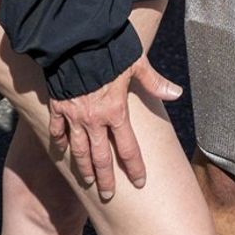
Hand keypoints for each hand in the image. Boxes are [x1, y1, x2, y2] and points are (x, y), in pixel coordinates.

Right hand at [47, 54, 181, 200]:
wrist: (77, 39)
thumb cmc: (110, 49)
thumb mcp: (136, 63)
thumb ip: (155, 82)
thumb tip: (177, 93)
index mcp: (116, 111)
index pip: (128, 148)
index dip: (135, 167)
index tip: (140, 182)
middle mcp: (94, 119)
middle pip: (101, 157)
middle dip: (106, 178)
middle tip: (108, 196)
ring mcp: (73, 115)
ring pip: (78, 149)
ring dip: (83, 167)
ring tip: (88, 181)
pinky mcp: (58, 106)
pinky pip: (57, 130)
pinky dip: (59, 141)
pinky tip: (61, 150)